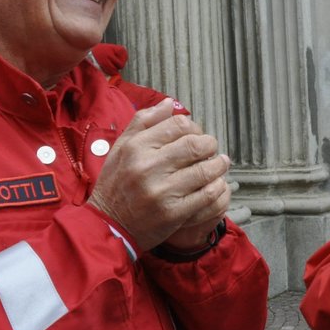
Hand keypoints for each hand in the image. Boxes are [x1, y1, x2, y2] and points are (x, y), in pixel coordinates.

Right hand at [88, 100, 231, 250]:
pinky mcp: (173, 214)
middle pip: (195, 144)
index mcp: (135, 147)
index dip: (193, 127)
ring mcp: (161, 192)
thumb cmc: (115, 184)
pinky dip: (216, 187)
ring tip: (220, 163)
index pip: (178, 125)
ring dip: (218, 165)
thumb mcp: (121, 148)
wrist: (109, 226)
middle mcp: (148, 167)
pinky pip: (207, 196)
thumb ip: (144, 122)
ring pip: (205, 170)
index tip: (196, 134)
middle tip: (211, 148)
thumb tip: (169, 104)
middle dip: (210, 144)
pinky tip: (216, 183)